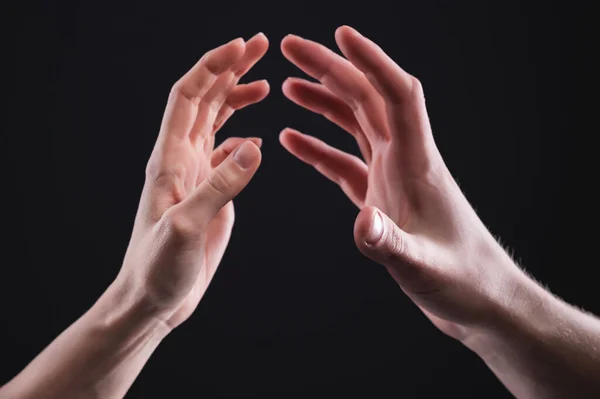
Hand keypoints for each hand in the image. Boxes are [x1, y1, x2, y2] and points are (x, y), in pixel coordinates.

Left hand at [116, 34, 268, 329]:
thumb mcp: (187, 226)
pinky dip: (243, 138)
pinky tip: (257, 136)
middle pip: (205, 100)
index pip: (188, 98)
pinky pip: (226, 154)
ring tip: (264, 81)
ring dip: (238, 98)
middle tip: (260, 46)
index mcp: (170, 160)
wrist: (152, 298)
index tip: (241, 47)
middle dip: (231, 69)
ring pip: (217, 123)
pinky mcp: (210, 194)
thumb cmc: (158, 267)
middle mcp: (182, 160)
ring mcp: (197, 176)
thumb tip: (255, 145)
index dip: (211, 67)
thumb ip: (222, 185)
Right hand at [280, 26, 519, 339]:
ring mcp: (392, 177)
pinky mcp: (382, 198)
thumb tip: (362, 224)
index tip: (340, 36)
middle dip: (331, 69)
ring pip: (354, 125)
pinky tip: (295, 141)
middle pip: (367, 99)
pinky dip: (319, 148)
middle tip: (292, 50)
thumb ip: (390, 243)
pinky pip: (344, 162)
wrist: (480, 297)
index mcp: (418, 164)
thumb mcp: (423, 265)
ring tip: (289, 86)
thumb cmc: (463, 278)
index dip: (372, 61)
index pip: (397, 96)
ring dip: (323, 102)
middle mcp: (405, 160)